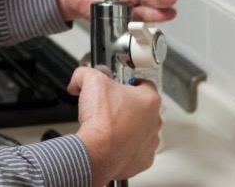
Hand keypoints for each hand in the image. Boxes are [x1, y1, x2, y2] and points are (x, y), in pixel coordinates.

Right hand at [68, 67, 161, 184]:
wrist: (97, 153)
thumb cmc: (101, 121)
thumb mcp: (91, 81)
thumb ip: (86, 74)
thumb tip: (80, 78)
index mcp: (149, 99)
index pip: (145, 84)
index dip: (129, 83)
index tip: (120, 86)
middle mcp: (154, 121)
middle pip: (143, 108)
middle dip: (127, 107)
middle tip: (110, 107)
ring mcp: (150, 142)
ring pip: (141, 130)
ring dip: (128, 128)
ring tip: (110, 127)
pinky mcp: (143, 160)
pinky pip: (136, 150)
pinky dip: (125, 147)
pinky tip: (112, 143)